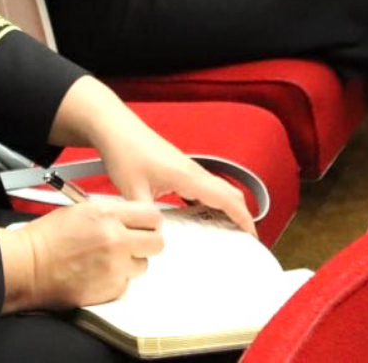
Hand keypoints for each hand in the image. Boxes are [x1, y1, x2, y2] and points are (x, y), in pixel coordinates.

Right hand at [0, 200, 162, 311]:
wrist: (29, 266)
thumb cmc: (47, 238)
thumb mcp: (81, 210)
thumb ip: (111, 214)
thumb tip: (131, 221)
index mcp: (107, 215)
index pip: (152, 216)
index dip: (150, 221)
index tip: (145, 225)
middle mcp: (116, 240)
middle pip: (157, 242)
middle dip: (147, 242)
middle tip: (134, 243)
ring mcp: (116, 267)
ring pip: (143, 265)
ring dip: (131, 262)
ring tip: (109, 259)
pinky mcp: (112, 290)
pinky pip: (127, 283)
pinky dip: (117, 279)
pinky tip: (98, 273)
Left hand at [86, 112, 256, 236]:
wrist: (114, 127)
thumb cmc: (124, 152)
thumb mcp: (132, 190)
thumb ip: (147, 216)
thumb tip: (157, 237)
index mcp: (189, 177)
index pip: (227, 199)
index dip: (244, 219)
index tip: (253, 238)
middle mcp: (193, 171)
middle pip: (229, 194)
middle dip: (241, 216)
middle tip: (243, 241)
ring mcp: (187, 168)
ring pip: (217, 190)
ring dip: (226, 209)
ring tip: (223, 234)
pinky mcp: (178, 168)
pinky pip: (201, 188)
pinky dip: (208, 203)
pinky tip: (197, 218)